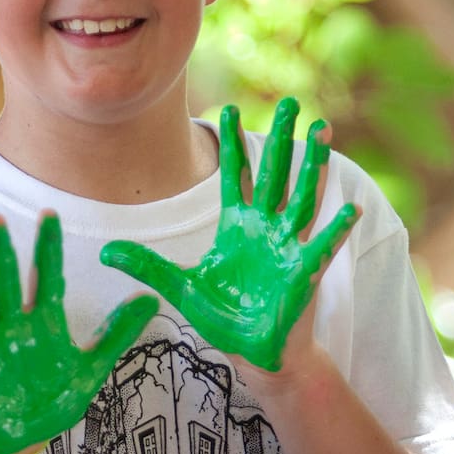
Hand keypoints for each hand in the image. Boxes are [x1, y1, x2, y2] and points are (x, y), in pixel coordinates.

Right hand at [0, 213, 156, 453]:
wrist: (21, 440)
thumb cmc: (53, 400)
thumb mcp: (91, 368)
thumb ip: (117, 334)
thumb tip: (150, 299)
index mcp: (43, 323)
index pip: (47, 278)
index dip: (48, 248)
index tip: (49, 214)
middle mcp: (12, 328)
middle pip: (6, 283)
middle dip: (1, 253)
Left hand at [100, 99, 359, 372]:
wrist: (254, 352)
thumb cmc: (223, 318)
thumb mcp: (179, 288)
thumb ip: (146, 265)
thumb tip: (104, 252)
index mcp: (237, 226)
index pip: (234, 175)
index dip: (232, 143)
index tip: (228, 109)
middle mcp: (265, 228)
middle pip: (273, 173)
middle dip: (280, 138)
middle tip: (288, 101)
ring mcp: (288, 246)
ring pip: (302, 196)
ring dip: (314, 165)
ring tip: (322, 129)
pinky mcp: (304, 272)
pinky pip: (322, 246)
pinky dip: (337, 229)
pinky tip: (349, 209)